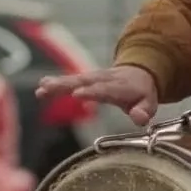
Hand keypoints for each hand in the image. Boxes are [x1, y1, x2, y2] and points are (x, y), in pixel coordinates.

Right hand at [36, 64, 159, 125]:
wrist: (139, 73)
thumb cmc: (142, 93)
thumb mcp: (149, 103)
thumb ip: (144, 111)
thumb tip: (139, 118)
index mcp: (120, 86)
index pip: (104, 89)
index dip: (91, 92)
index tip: (76, 95)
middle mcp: (104, 79)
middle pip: (83, 81)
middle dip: (66, 85)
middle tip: (48, 88)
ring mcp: (93, 77)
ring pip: (73, 80)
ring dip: (57, 83)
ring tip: (41, 88)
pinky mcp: (85, 79)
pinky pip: (70, 80)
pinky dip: (56, 82)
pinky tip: (41, 86)